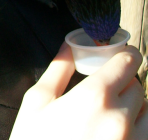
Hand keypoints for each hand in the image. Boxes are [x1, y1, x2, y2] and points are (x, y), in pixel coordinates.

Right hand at [10, 43, 147, 139]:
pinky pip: (146, 134)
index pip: (128, 62)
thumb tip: (70, 44)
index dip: (124, 55)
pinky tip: (113, 134)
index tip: (118, 57)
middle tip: (104, 90)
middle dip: (123, 83)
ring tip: (109, 116)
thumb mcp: (37, 102)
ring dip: (134, 109)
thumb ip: (59, 68)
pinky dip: (136, 130)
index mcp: (95, 96)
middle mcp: (121, 117)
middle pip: (138, 86)